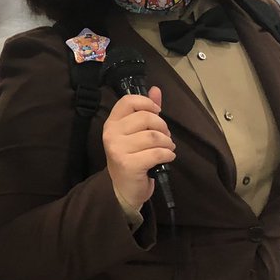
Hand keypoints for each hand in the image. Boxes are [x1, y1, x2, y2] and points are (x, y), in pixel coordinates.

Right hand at [102, 87, 175, 211]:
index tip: (157, 113)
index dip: (147, 103)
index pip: (128, 101)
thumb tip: (156, 89)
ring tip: (167, 148)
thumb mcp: (136, 133)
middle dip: (163, 127)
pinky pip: (157, 153)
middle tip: (165, 138)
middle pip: (146, 117)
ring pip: (154, 136)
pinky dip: (168, 155)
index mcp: (112, 123)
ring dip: (168, 143)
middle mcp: (111, 134)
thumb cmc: (132, 158)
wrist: (123, 190)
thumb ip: (146, 110)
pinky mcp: (128, 164)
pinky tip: (167, 158)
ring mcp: (118, 149)